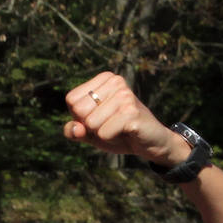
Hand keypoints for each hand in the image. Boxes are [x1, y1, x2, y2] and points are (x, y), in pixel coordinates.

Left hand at [64, 73, 186, 167]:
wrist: (150, 143)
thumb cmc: (117, 133)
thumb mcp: (90, 132)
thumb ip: (73, 130)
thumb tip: (75, 129)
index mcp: (105, 80)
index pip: (72, 100)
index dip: (80, 116)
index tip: (101, 117)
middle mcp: (116, 82)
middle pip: (79, 110)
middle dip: (90, 126)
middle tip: (111, 124)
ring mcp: (124, 96)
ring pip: (91, 123)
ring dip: (103, 133)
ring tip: (119, 128)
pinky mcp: (131, 112)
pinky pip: (103, 133)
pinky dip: (111, 138)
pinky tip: (126, 132)